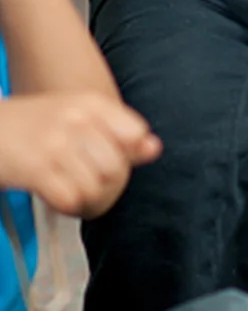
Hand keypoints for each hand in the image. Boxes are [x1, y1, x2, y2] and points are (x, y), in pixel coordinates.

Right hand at [0, 92, 159, 217]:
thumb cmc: (31, 125)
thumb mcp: (75, 116)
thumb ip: (117, 130)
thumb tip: (154, 149)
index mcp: (91, 103)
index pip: (135, 133)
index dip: (127, 156)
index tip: (109, 163)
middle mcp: (77, 119)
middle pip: (117, 166)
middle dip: (105, 186)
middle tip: (87, 187)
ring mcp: (56, 144)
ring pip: (96, 186)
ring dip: (85, 200)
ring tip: (70, 193)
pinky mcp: (35, 169)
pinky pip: (70, 199)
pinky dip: (66, 207)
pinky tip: (56, 199)